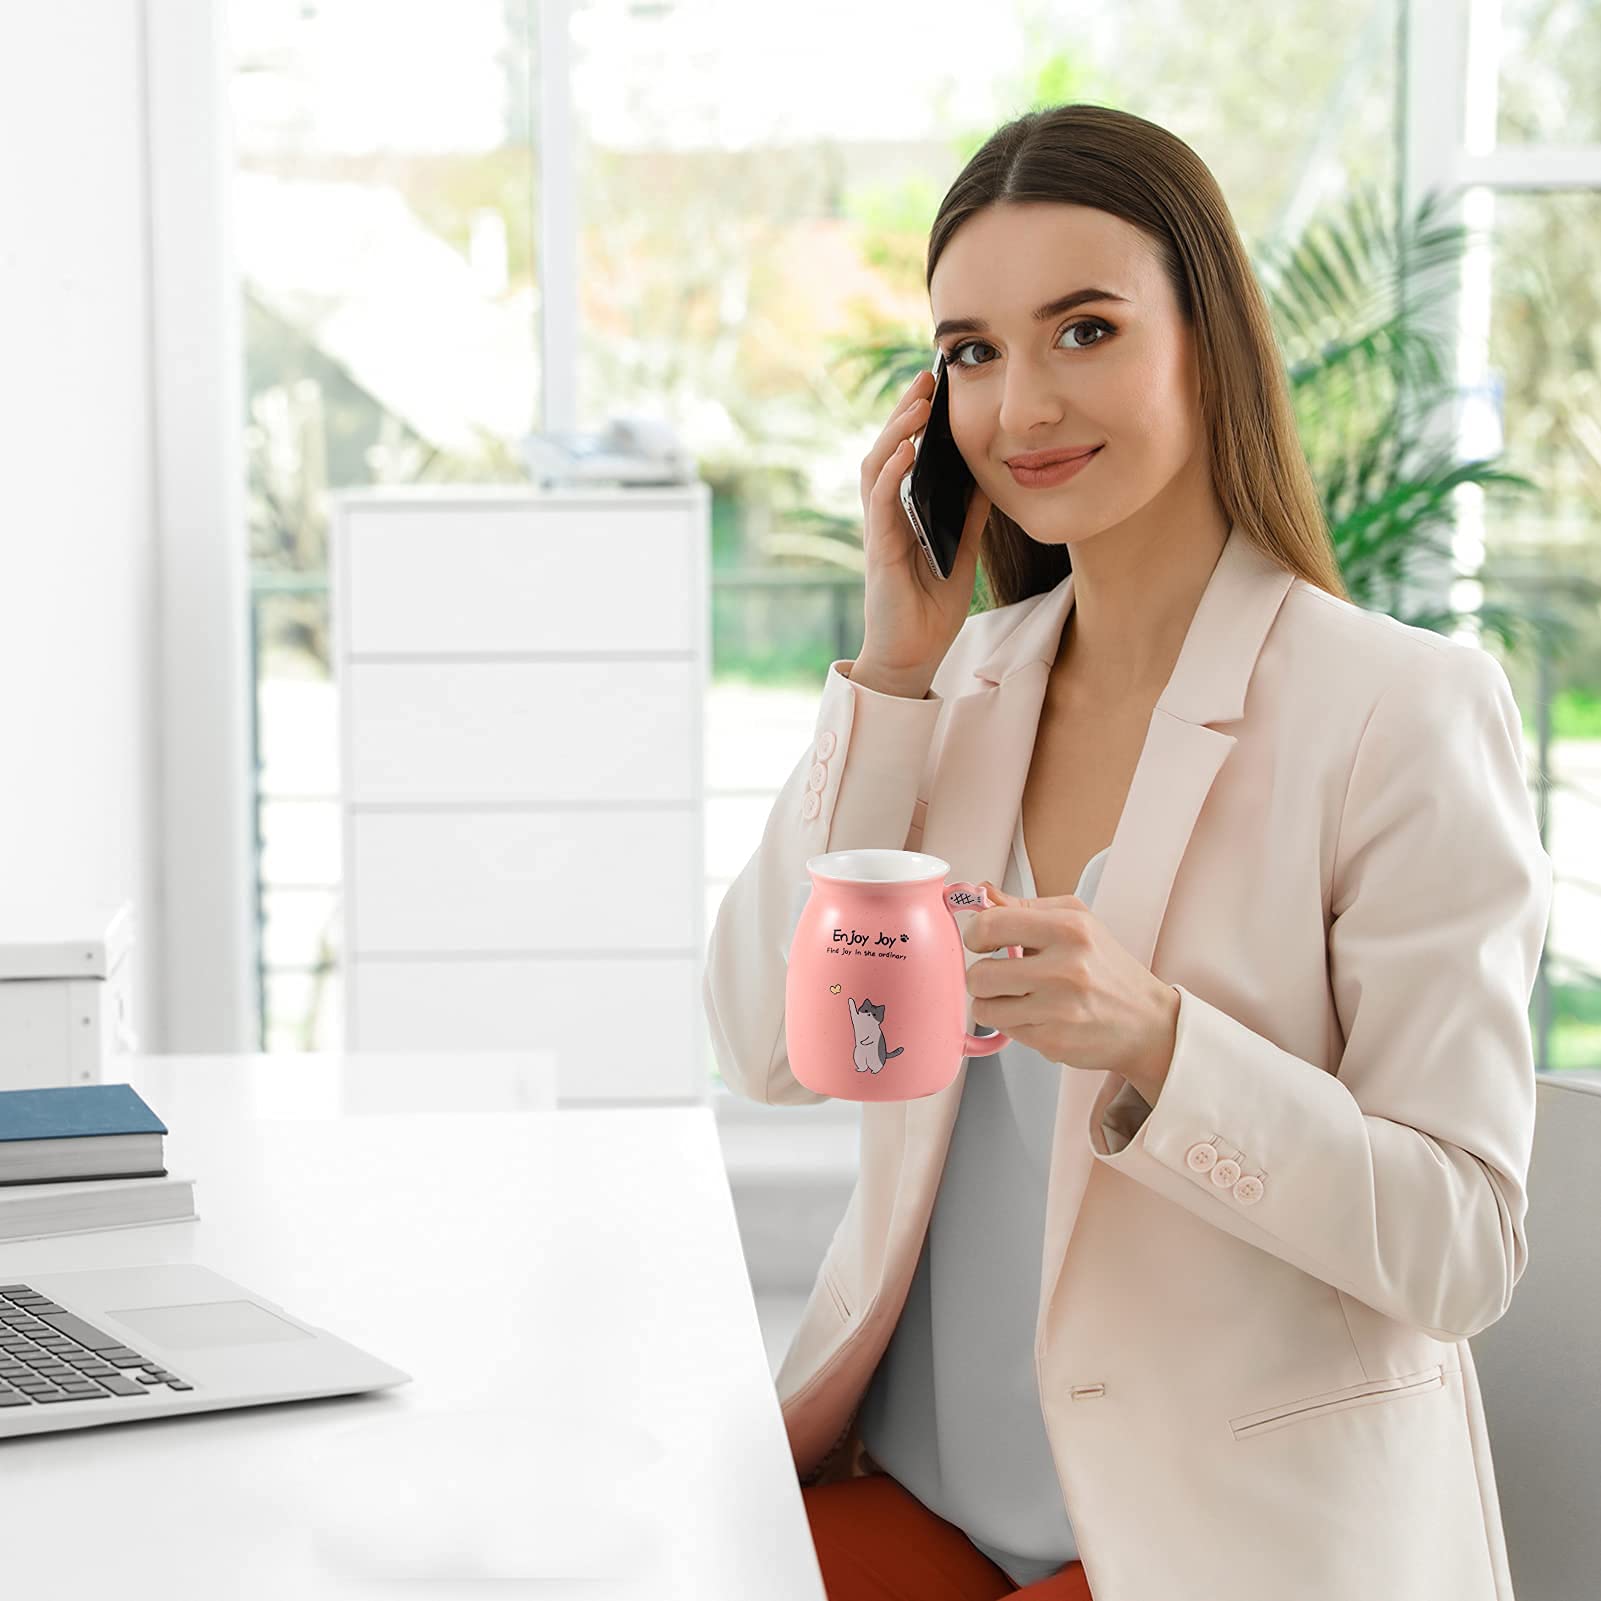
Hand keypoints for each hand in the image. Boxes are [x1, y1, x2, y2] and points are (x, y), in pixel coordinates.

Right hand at [857, 366, 991, 680]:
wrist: (912, 658)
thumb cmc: (930, 612)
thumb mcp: (961, 554)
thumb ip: (967, 518)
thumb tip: (986, 480)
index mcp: (902, 516)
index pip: (903, 457)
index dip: (915, 421)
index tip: (936, 387)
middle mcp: (885, 518)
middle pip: (886, 450)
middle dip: (904, 411)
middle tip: (927, 376)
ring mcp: (879, 532)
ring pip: (876, 467)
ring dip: (896, 431)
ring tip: (917, 401)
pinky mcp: (879, 550)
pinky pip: (880, 502)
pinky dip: (891, 472)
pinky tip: (907, 449)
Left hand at [963, 880, 1180, 1100]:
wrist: (1147, 1022)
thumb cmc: (1107, 968)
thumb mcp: (1077, 920)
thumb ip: (1025, 907)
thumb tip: (982, 893)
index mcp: (1069, 928)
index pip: (990, 924)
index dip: (975, 934)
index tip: (981, 941)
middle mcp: (1065, 968)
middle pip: (979, 974)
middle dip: (982, 975)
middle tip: (1001, 975)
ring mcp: (1059, 1008)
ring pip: (984, 1007)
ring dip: (993, 1003)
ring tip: (1018, 996)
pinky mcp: (1054, 1041)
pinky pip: (1006, 1030)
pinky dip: (1015, 1023)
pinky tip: (1040, 1015)